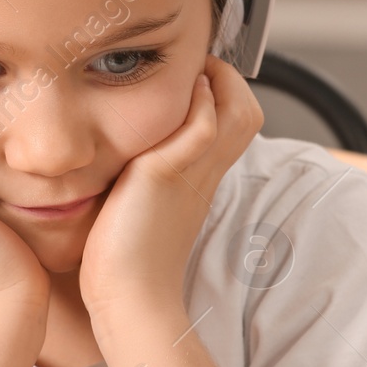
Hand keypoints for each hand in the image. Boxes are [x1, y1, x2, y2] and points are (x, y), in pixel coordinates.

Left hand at [79, 54, 263, 313]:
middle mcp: (203, 173)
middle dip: (227, 79)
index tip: (194, 80)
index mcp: (198, 180)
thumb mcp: (138, 207)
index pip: (230, 125)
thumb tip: (120, 160)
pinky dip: (201, 100)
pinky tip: (180, 93)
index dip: (221, 95)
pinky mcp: (167, 172)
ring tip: (191, 73)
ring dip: (219, 80)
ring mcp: (192, 172)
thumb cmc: (122, 263)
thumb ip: (140, 179)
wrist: (127, 298)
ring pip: (238, 110)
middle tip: (196, 68)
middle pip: (246, 112)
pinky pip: (206, 123)